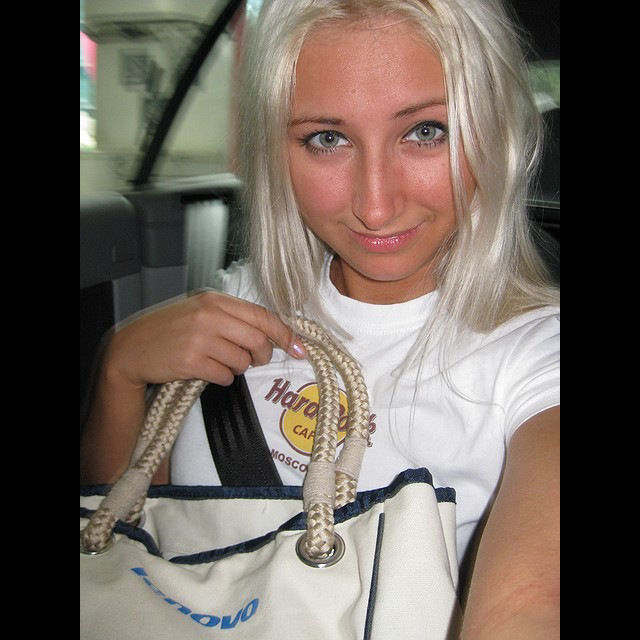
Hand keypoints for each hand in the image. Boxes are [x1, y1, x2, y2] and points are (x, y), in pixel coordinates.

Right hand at [103, 290, 305, 388]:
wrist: (132, 349)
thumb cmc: (169, 330)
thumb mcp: (199, 312)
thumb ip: (232, 318)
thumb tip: (270, 333)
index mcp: (214, 300)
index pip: (262, 315)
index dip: (285, 334)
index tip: (298, 348)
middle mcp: (209, 315)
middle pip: (259, 339)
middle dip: (263, 354)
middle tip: (255, 359)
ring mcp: (200, 338)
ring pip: (243, 360)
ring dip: (238, 367)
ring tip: (220, 362)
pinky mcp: (191, 361)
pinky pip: (226, 376)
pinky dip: (223, 378)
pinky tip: (207, 371)